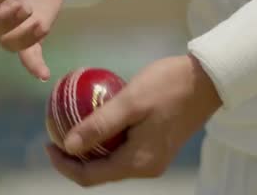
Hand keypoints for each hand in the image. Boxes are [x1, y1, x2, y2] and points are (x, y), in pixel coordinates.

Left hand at [46, 54, 221, 186]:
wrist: (208, 80)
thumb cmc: (169, 86)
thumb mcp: (131, 101)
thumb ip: (99, 125)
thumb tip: (69, 146)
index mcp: (138, 162)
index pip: (90, 176)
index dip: (64, 165)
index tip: (48, 143)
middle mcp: (146, 166)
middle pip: (100, 172)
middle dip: (74, 157)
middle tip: (56, 132)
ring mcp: (154, 157)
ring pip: (112, 161)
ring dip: (90, 147)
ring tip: (72, 124)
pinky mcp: (158, 145)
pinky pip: (124, 149)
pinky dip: (107, 139)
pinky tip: (98, 118)